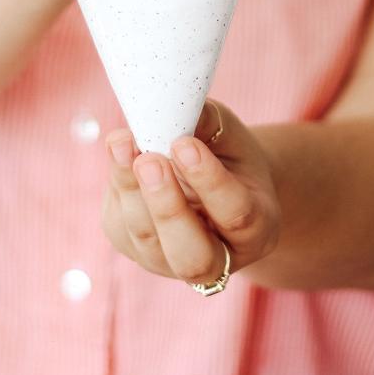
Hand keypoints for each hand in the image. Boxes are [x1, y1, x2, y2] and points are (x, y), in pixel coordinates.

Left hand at [102, 100, 280, 284]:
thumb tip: (171, 111)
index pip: (236, 215)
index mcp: (257, 231)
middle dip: (167, 206)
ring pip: (148, 242)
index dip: (210, 180)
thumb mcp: (228, 134)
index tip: (184, 143)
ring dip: (131, 191)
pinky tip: (119, 149)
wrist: (213, 179)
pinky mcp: (135, 250)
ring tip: (122, 144)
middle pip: (192, 255)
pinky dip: (117, 185)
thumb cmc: (227, 154)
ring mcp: (171, 263)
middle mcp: (217, 260)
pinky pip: (121, 225)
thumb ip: (206, 123)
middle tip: (149, 161)